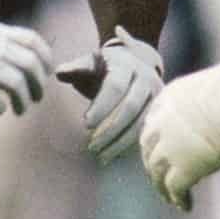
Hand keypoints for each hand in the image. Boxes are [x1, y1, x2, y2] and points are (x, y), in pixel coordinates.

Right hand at [0, 0, 54, 115]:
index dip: (46, 58)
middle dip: (39, 84)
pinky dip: (0, 109)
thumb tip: (2, 44)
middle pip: (31, 65)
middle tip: (37, 96)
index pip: (33, 41)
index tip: (47, 71)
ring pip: (17, 86)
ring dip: (24, 101)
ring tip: (21, 110)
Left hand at [56, 27, 164, 162]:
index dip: (101, 107)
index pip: (114, 87)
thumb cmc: (106, 66)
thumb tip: (59, 73)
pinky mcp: (160, 108)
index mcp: (126, 64)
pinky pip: (147, 129)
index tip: (85, 125)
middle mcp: (146, 77)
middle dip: (110, 129)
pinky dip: (132, 144)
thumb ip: (76, 68)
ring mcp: (157, 94)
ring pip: (141, 122)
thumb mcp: (91, 62)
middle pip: (130, 107)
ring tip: (102, 157)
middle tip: (91, 147)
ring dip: (121, 142)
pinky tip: (117, 154)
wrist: (138, 61)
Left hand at [138, 57, 219, 209]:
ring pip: (155, 171)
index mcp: (171, 96)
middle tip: (160, 174)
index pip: (153, 120)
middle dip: (152, 161)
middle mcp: (162, 120)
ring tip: (170, 197)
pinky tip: (185, 206)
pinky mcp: (185, 167)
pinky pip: (175, 188)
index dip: (157, 136)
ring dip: (161, 185)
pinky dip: (178, 198)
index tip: (164, 146)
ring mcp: (171, 145)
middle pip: (147, 146)